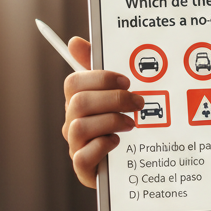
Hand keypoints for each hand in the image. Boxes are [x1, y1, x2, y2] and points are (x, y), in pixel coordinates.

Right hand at [62, 37, 142, 187]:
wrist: (134, 161)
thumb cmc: (123, 121)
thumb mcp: (119, 92)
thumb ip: (100, 68)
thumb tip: (74, 42)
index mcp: (78, 101)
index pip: (74, 82)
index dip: (100, 78)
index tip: (127, 80)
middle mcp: (73, 122)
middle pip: (79, 102)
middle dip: (113, 99)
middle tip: (138, 102)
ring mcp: (76, 145)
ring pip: (79, 127)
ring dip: (110, 121)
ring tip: (131, 124)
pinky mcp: (83, 168)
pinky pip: (82, 157)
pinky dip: (101, 147)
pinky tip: (117, 142)